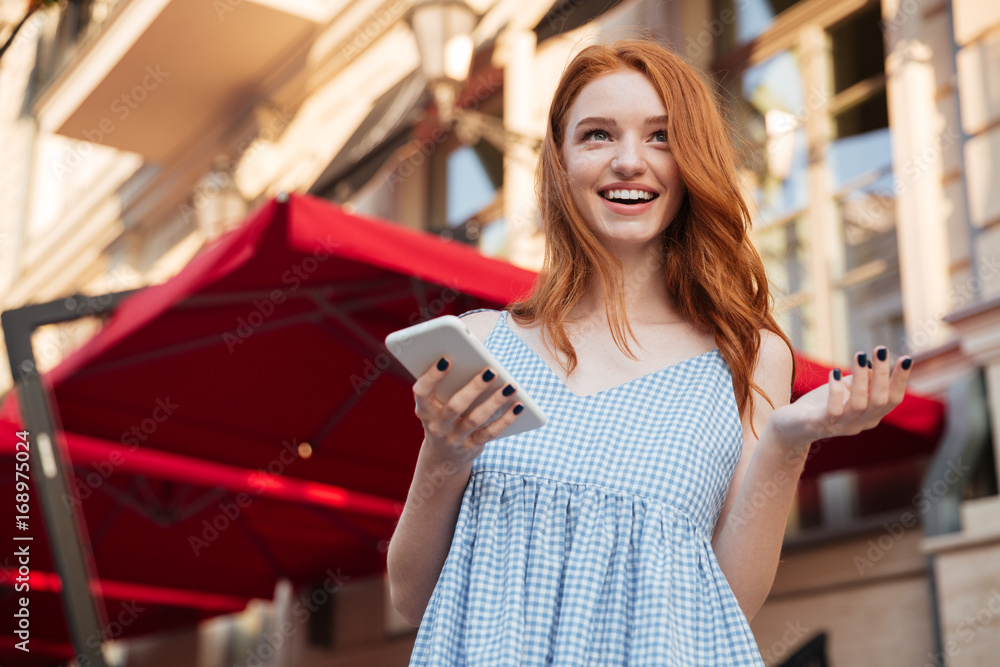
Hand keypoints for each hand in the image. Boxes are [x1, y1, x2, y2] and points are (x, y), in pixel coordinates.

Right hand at [412, 357, 523, 465]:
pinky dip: (506, 419)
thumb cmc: (444, 417)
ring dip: (495, 401)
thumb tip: (474, 361)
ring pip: (475, 419)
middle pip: (455, 406)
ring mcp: (454, 438)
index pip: (422, 392)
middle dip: (474, 387)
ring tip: (511, 386)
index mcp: (425, 409)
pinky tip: (518, 405)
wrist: (444, 457)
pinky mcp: (472, 446)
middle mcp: (437, 425)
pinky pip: (491, 432)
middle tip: (491, 371)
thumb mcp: (437, 405)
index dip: (432, 376)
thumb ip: (447, 385)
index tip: (446, 359)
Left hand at [767, 346, 912, 453]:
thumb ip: (860, 379)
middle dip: (883, 374)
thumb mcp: (843, 389)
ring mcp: (840, 426)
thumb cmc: (818, 404)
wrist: (788, 426)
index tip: (906, 358)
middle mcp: (859, 424)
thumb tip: (873, 362)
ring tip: (859, 355)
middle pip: (880, 401)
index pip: (892, 400)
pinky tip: (834, 373)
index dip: (900, 380)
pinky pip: (834, 410)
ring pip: (860, 404)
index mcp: (869, 416)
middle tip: (881, 349)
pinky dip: (836, 391)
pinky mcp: (820, 425)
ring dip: (862, 378)